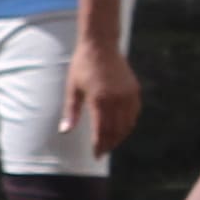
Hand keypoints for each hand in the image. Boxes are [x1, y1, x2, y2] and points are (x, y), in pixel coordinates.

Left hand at [65, 33, 142, 156]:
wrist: (101, 45)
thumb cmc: (83, 66)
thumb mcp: (72, 88)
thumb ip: (70, 111)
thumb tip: (65, 131)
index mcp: (99, 100)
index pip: (101, 131)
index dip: (99, 145)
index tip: (96, 155)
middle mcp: (116, 99)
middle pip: (115, 131)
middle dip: (109, 144)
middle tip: (102, 153)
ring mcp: (127, 94)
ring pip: (127, 124)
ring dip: (120, 136)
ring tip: (110, 143)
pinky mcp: (134, 90)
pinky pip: (134, 113)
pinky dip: (129, 124)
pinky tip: (121, 128)